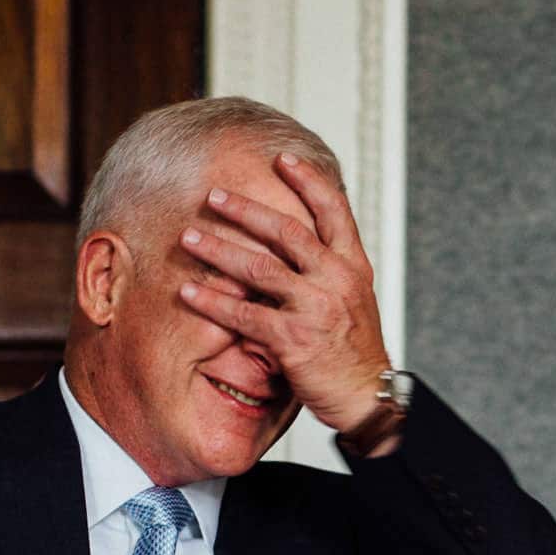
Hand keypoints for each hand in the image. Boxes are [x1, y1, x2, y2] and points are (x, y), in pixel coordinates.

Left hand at [175, 154, 391, 438]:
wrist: (368, 396)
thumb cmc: (356, 350)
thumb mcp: (354, 299)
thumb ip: (329, 268)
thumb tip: (301, 239)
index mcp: (353, 266)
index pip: (334, 211)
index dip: (308, 181)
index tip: (283, 158)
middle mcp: (336, 279)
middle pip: (286, 231)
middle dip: (246, 209)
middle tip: (214, 194)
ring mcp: (315, 307)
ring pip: (259, 267)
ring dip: (219, 248)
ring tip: (188, 235)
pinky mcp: (293, 338)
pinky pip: (244, 313)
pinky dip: (212, 301)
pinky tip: (188, 291)